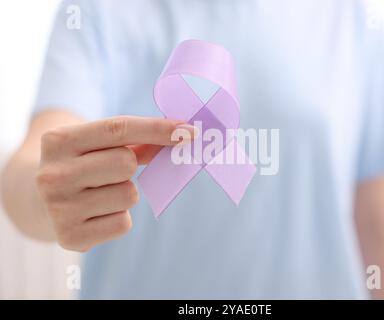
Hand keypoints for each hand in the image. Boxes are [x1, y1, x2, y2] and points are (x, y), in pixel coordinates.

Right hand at [35, 116, 195, 251]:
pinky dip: (119, 218)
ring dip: (125, 193)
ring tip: (100, 194)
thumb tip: (183, 135)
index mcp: (58, 140)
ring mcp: (59, 208)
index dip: (157, 129)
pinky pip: (123, 224)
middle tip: (110, 172)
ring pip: (129, 195)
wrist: (38, 201)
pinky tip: (97, 214)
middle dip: (129, 167)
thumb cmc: (81, 165)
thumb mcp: (97, 145)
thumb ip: (138, 140)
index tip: (189, 131)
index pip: (118, 129)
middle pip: (125, 163)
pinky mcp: (70, 237)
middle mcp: (53, 174)